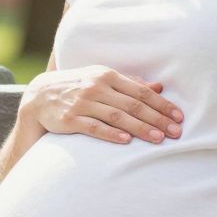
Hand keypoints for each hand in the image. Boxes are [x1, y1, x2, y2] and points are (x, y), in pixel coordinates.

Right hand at [22, 65, 182, 144]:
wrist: (38, 97)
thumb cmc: (76, 88)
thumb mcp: (100, 79)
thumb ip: (129, 83)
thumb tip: (158, 87)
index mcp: (106, 75)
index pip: (140, 90)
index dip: (161, 104)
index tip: (178, 116)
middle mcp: (95, 86)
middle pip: (133, 104)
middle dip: (157, 119)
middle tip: (176, 131)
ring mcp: (82, 103)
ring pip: (117, 116)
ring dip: (140, 128)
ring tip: (158, 139)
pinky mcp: (69, 119)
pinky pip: (94, 127)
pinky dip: (111, 134)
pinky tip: (126, 141)